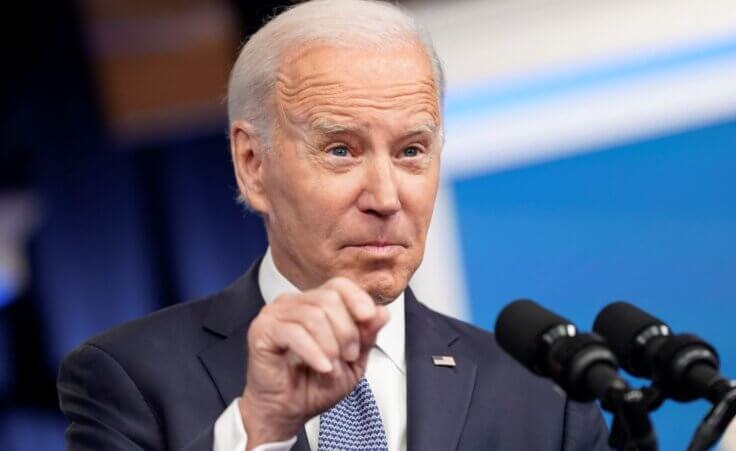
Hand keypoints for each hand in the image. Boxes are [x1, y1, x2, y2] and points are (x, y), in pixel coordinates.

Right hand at [239, 277, 389, 448]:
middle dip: (347, 332)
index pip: (339, 285)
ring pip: (313, 315)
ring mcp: (275, 314)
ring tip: (332, 367)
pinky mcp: (262, 330)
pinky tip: (322, 366)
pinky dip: (313, 351)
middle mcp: (293, 303)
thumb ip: (366, 336)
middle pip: (329, 299)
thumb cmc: (313, 385)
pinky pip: (294, 332)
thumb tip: (382, 313)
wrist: (286, 412)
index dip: (357, 299)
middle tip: (348, 357)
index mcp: (315, 304)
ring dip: (330, 345)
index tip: (369, 319)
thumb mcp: (352, 362)